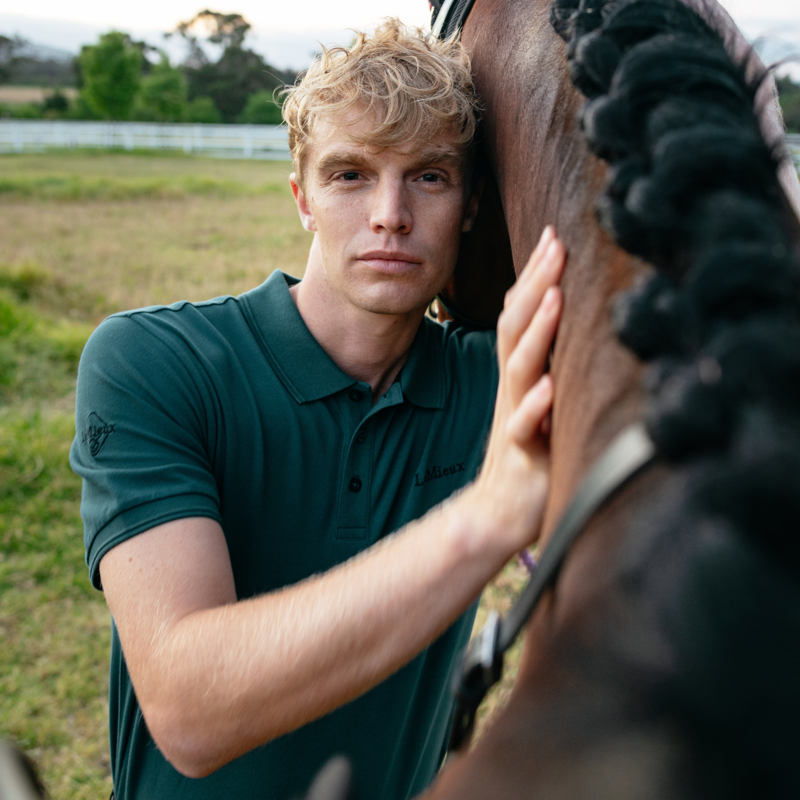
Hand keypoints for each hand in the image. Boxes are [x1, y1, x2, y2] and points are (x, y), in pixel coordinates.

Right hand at [469, 226, 564, 553]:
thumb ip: (548, 365)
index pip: (521, 315)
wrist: (500, 511)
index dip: (534, 276)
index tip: (553, 235)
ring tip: (554, 297)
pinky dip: (535, 406)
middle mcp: (515, 390)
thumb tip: (570, 322)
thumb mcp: (539, 400)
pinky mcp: (523, 454)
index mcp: (520, 374)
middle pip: (516, 329)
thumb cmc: (529, 453)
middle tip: (555, 244)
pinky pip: (525, 428)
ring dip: (537, 332)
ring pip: (519, 369)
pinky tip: (549, 388)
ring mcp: (516, 419)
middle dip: (535, 285)